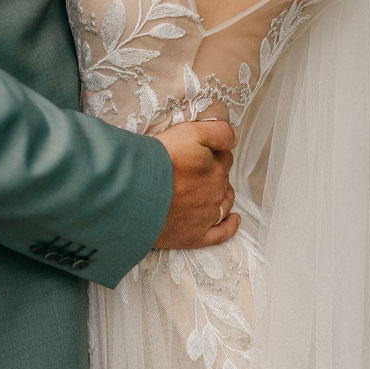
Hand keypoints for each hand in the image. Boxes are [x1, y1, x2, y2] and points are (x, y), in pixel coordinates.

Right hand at [153, 119, 238, 248]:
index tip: (199, 151)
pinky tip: (234, 219)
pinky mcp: (195, 236)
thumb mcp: (190, 132)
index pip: (224, 157)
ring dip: (222, 194)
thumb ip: (219, 133)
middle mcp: (215, 193)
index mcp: (215, 169)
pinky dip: (230, 226)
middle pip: (223, 179)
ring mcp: (206, 216)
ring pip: (224, 203)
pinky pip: (221, 234)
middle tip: (194, 168)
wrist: (133, 193)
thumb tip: (236, 139)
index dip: (213, 152)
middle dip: (214, 172)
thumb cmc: (158, 161)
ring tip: (210, 189)